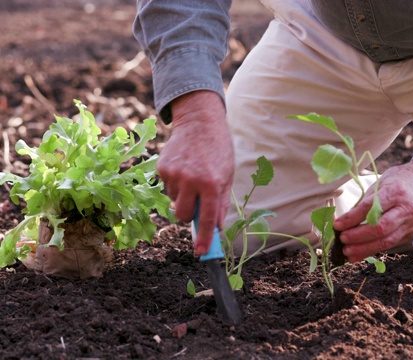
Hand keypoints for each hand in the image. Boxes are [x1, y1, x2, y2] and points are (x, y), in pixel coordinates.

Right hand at [157, 90, 233, 255]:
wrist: (199, 122)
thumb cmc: (218, 150)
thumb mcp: (227, 176)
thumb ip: (221, 203)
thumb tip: (217, 229)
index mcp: (212, 183)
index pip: (207, 219)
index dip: (203, 239)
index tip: (201, 253)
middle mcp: (191, 180)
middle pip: (183, 215)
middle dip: (189, 214)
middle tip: (197, 200)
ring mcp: (174, 174)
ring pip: (174, 201)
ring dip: (183, 196)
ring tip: (193, 175)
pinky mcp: (162, 167)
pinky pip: (167, 187)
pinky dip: (175, 183)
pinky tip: (184, 168)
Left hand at [333, 159, 412, 262]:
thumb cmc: (402, 180)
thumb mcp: (383, 182)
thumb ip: (368, 200)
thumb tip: (347, 219)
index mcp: (396, 192)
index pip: (371, 208)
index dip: (352, 218)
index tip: (337, 225)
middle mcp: (406, 209)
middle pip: (380, 228)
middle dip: (358, 236)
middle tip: (342, 239)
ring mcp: (410, 224)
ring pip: (386, 241)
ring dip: (364, 249)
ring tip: (347, 252)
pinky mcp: (411, 233)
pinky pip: (390, 244)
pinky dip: (372, 251)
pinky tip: (358, 254)